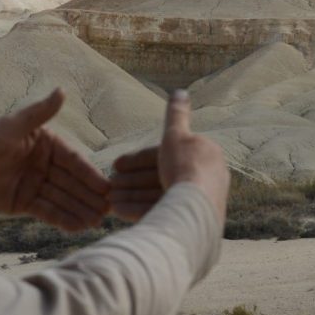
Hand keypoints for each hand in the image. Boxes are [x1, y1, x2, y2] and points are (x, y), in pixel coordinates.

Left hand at [0, 89, 109, 231]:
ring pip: (63, 199)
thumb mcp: (13, 126)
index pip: (74, 161)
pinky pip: (48, 212)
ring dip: (81, 210)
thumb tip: (62, 91)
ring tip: (97, 223)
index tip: (106, 187)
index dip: (90, 175)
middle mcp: (46, 165)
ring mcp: (37, 185)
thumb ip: (39, 112)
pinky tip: (78, 228)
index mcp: (48, 145)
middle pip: (72, 183)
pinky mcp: (26, 203)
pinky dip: (63, 219)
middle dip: (90, 197)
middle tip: (109, 210)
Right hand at [110, 91, 228, 223]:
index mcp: (206, 156)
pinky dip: (140, 210)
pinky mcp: (191, 223)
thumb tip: (180, 91)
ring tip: (108, 200)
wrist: (195, 207)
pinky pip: (161, 212)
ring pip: (158, 195)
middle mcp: (205, 180)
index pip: (167, 154)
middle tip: (108, 185)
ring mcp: (198, 203)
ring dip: (132, 195)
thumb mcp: (175, 135)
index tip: (115, 165)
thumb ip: (176, 114)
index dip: (138, 159)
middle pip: (161, 177)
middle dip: (132, 180)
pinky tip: (118, 212)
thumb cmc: (185, 166)